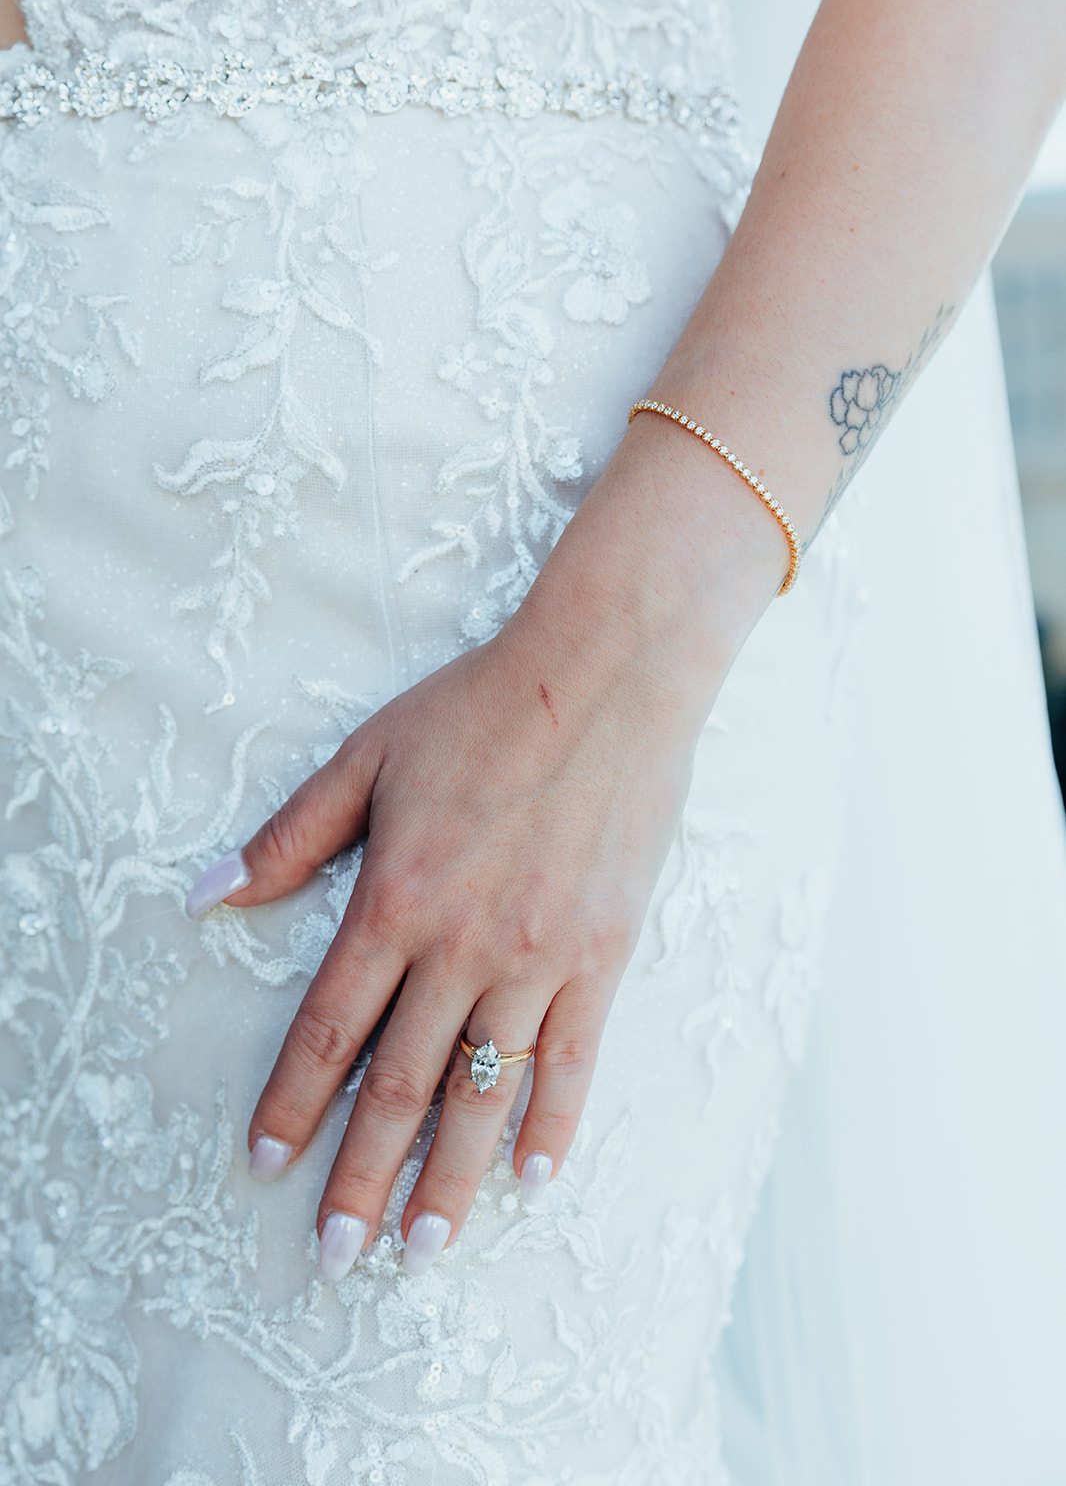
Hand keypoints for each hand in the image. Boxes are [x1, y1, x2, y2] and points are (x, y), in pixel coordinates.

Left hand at [189, 610, 702, 1279]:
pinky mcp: (603, 953)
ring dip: (449, 1178)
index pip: (330, 1027)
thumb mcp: (367, 756)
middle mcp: (462, 945)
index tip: (264, 1164)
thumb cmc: (481, 705)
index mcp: (394, 898)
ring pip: (484, 1090)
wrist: (606, 674)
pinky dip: (551, 1124)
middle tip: (337, 1253)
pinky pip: (574, 1058)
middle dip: (361, 1176)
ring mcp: (539, 956)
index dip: (292, 1101)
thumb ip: (288, 836)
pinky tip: (533, 1179)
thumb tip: (205, 894)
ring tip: (424, 1250)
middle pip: (400, 1083)